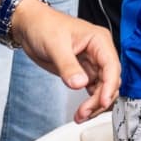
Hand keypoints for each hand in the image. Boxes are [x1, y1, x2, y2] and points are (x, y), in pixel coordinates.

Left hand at [11, 0, 119, 121]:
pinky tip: (82, 110)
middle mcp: (99, 52)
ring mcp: (91, 62)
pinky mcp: (82, 71)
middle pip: (109, 80)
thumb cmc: (44, 26)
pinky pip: (92, 88)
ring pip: (102, 87)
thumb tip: (80, 84)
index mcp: (99, 41)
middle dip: (100, 98)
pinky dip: (89, 101)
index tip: (102, 101)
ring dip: (95, 103)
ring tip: (82, 115)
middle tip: (85, 112)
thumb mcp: (55, 46)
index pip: (111, 66)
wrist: (29, 25)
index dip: (109, 85)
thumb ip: (68, 66)